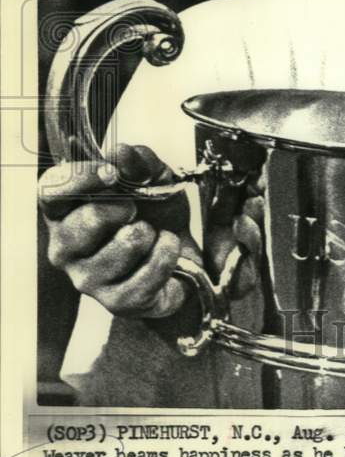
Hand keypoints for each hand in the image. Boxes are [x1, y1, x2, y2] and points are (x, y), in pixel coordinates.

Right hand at [39, 143, 199, 318]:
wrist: (181, 254)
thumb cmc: (155, 213)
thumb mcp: (153, 177)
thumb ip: (138, 161)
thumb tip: (121, 153)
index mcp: (65, 211)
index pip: (51, 191)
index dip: (81, 178)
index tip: (112, 172)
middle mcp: (66, 248)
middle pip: (87, 220)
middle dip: (124, 208)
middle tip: (136, 210)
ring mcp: (88, 279)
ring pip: (125, 244)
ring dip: (151, 232)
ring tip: (152, 234)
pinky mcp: (117, 303)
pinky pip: (149, 273)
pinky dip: (167, 254)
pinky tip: (165, 249)